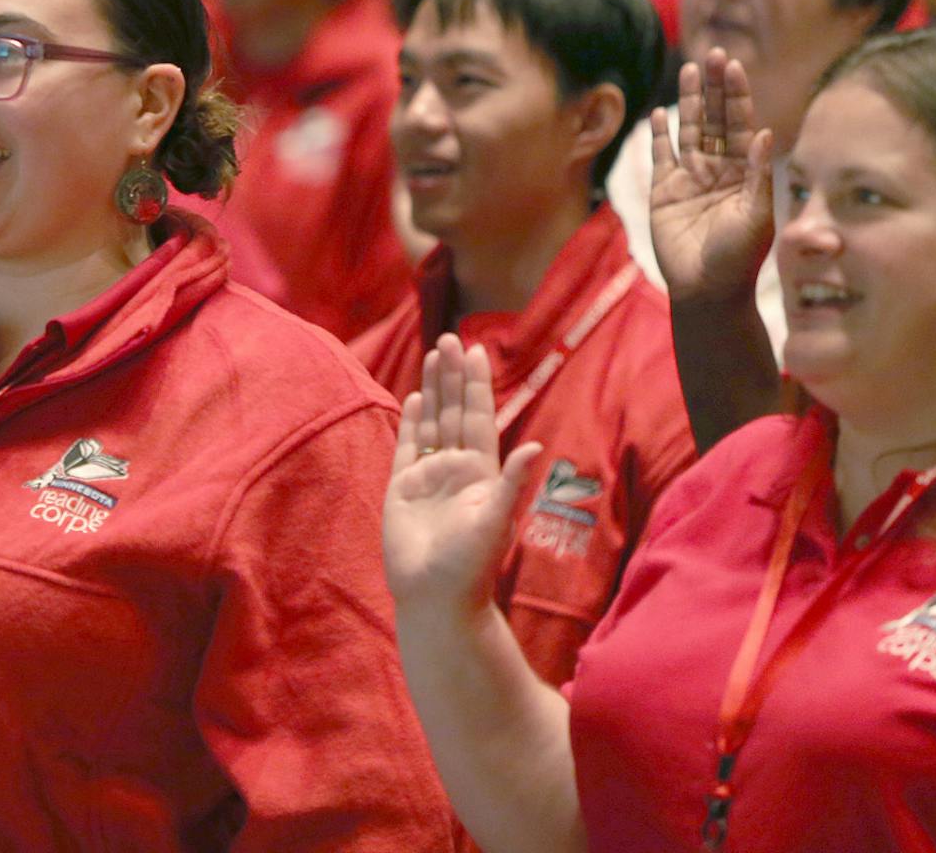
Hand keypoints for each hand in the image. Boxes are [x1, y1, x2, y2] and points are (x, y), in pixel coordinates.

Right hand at [382, 335, 541, 624]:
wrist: (435, 598)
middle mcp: (457, 468)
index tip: (476, 350)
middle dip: (452, 375)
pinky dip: (411, 421)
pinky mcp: (401, 488)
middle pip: (454, 411)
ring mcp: (428, 476)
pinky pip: (407, 446)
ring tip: (432, 356)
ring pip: (431, 422)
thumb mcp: (497, 522)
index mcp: (482, 471)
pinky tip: (414, 398)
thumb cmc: (471, 566)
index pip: (479, 417)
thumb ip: (511, 483)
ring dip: (433, 390)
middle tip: (449, 337)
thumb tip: (534, 446)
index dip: (477, 384)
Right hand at [646, 48, 774, 305]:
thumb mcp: (757, 215)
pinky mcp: (663, 192)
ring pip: (689, 130)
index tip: (733, 66)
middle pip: (715, 119)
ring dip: (690, 100)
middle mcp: (717, 170)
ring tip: (689, 69)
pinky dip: (660, 135)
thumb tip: (763, 132)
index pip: (740, 124)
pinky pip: (661, 156)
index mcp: (743, 173)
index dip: (737, 95)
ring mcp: (689, 179)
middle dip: (715, 87)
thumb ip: (756, 174)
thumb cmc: (738, 259)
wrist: (708, 291)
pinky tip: (659, 113)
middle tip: (713, 53)